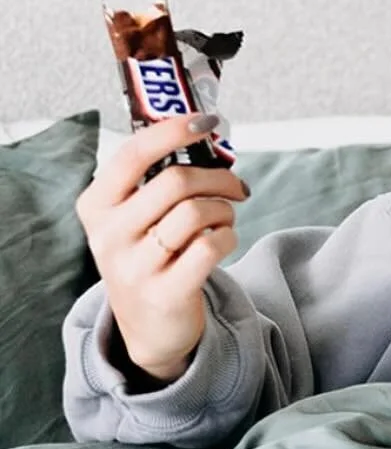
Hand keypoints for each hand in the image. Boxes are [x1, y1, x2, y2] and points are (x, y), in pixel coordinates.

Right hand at [74, 115, 248, 384]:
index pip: (134, 153)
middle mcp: (109, 234)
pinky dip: (229, 236)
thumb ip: (156, 180)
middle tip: (235, 185)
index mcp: (96, 205)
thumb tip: (203, 133)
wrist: (148, 327)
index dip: (174, 130)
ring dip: (225, 209)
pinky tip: (223, 240)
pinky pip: (212, 246)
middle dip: (218, 177)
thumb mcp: (134, 218)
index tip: (207, 121)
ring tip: (226, 216)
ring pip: (198, 212)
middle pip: (177, 182)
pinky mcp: (166, 292)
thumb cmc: (148, 255)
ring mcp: (135, 266)